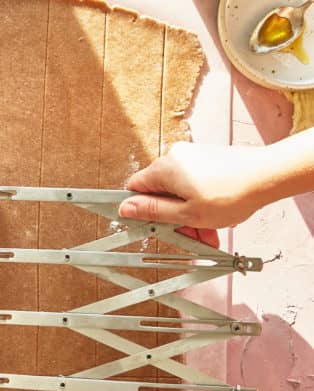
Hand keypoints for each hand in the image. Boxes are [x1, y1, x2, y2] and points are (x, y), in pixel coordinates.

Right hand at [118, 141, 269, 229]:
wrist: (266, 175)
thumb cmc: (232, 193)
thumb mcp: (187, 213)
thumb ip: (153, 211)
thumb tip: (125, 208)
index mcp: (163, 169)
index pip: (135, 188)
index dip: (142, 209)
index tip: (152, 224)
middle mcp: (174, 158)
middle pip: (160, 192)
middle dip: (174, 217)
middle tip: (192, 234)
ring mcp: (191, 156)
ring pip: (179, 191)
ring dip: (190, 213)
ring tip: (209, 231)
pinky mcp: (206, 158)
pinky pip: (193, 183)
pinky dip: (200, 201)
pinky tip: (216, 216)